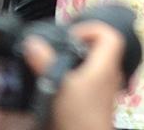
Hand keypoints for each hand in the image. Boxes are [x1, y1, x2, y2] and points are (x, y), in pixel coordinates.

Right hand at [0, 23, 125, 129]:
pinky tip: (60, 84)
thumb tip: (32, 42)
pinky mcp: (98, 100)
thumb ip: (45, 62)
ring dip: (77, 60)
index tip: (69, 36)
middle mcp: (110, 73)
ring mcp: (106, 87)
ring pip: (95, 64)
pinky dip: (77, 75)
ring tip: (56, 65)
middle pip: (102, 47)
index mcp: (106, 64)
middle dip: (80, 44)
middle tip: (59, 49)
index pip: (110, 34)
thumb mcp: (57, 85)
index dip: (90, 29)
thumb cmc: (77, 114)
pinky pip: (91, 78)